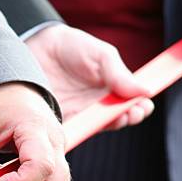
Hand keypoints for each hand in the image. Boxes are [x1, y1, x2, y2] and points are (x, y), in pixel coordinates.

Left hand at [26, 25, 154, 130]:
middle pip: (118, 119)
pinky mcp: (59, 121)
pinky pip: (72, 132)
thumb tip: (145, 91)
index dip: (140, 107)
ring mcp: (79, 115)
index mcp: (112, 90)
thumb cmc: (71, 47)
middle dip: (128, 118)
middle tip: (130, 113)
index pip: (132, 104)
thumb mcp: (101, 55)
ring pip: (96, 128)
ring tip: (113, 118)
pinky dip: (79, 132)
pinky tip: (84, 125)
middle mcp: (97, 106)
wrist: (36, 47)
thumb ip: (119, 73)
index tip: (143, 106)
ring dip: (106, 126)